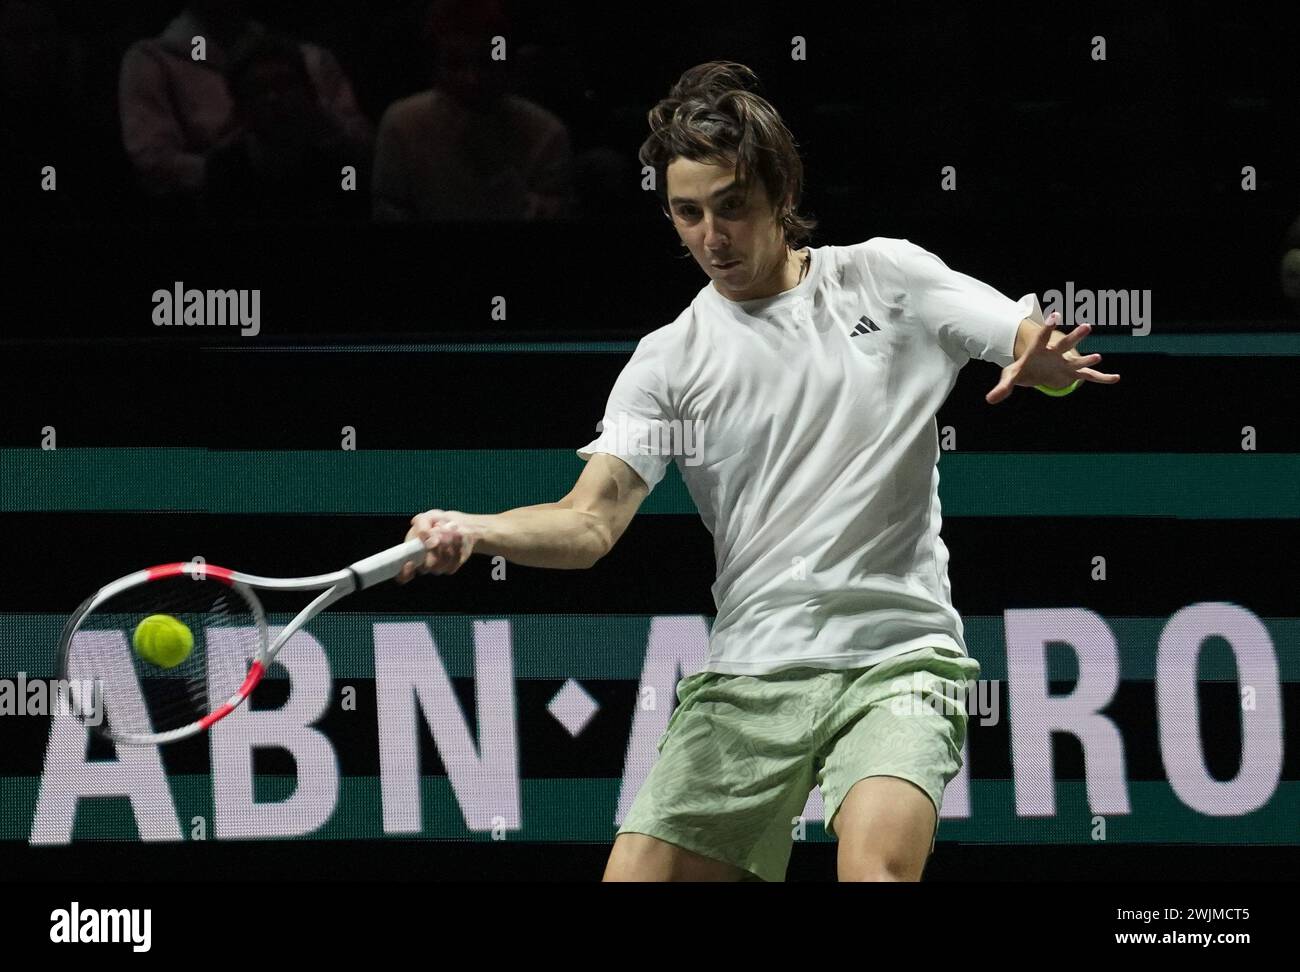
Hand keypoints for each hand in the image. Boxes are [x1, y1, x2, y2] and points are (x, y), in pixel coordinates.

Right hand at [397, 509, 480, 581]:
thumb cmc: (433, 522)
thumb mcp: (424, 518)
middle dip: (433, 548)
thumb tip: (424, 535)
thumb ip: (421, 526)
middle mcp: (424, 565)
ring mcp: (439, 567)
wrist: (452, 524)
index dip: (405, 572)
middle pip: (427, 566)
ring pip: (443, 561)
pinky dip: (457, 544)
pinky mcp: (453, 565)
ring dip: (448, 542)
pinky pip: (456, 559)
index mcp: (410, 555)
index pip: (404, 574)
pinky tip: (457, 533)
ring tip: (449, 527)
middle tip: (438, 531)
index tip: (410, 562)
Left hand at [986, 311, 1120, 403]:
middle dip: (1075, 336)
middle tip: (1088, 326)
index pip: (1043, 337)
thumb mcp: (1011, 377)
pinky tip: (1115, 378)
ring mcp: (1065, 362)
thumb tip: (990, 399)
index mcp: (1039, 350)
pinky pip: (1088, 376)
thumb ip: (1002, 387)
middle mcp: (1055, 353)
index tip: (1055, 315)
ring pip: (1078, 360)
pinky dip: (1101, 378)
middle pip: (1065, 343)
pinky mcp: (1072, 372)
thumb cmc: (1023, 369)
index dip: (1049, 326)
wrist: (1035, 369)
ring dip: (1088, 358)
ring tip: (1098, 356)